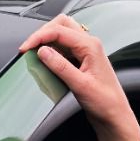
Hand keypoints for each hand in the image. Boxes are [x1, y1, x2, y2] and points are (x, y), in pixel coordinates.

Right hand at [18, 14, 132, 131]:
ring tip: (34, 54)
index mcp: (91, 46)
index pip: (59, 31)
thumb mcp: (80, 85)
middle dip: (42, 33)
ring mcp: (85, 52)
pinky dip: (51, 51)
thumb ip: (60, 66)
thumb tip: (42, 51)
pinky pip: (63, 48)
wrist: (115, 116)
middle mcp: (89, 45)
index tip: (24, 49)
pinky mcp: (81, 61)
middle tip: (28, 47)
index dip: (38, 37)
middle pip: (61, 25)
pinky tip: (45, 62)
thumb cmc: (106, 102)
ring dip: (47, 40)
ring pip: (62, 34)